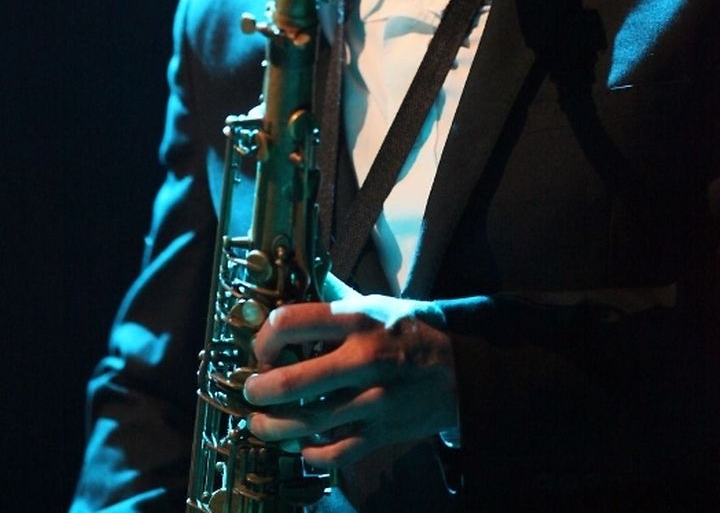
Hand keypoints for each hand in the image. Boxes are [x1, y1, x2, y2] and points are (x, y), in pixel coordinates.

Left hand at [243, 287, 457, 468]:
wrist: (462, 370)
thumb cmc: (409, 331)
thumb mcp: (376, 302)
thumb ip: (336, 296)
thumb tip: (299, 272)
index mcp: (358, 320)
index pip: (292, 322)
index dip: (265, 337)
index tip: (262, 347)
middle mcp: (363, 360)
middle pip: (292, 382)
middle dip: (259, 388)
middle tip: (251, 388)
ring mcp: (373, 401)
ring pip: (307, 422)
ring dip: (273, 426)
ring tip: (259, 421)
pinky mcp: (381, 433)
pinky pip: (335, 453)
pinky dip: (310, 453)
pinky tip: (300, 445)